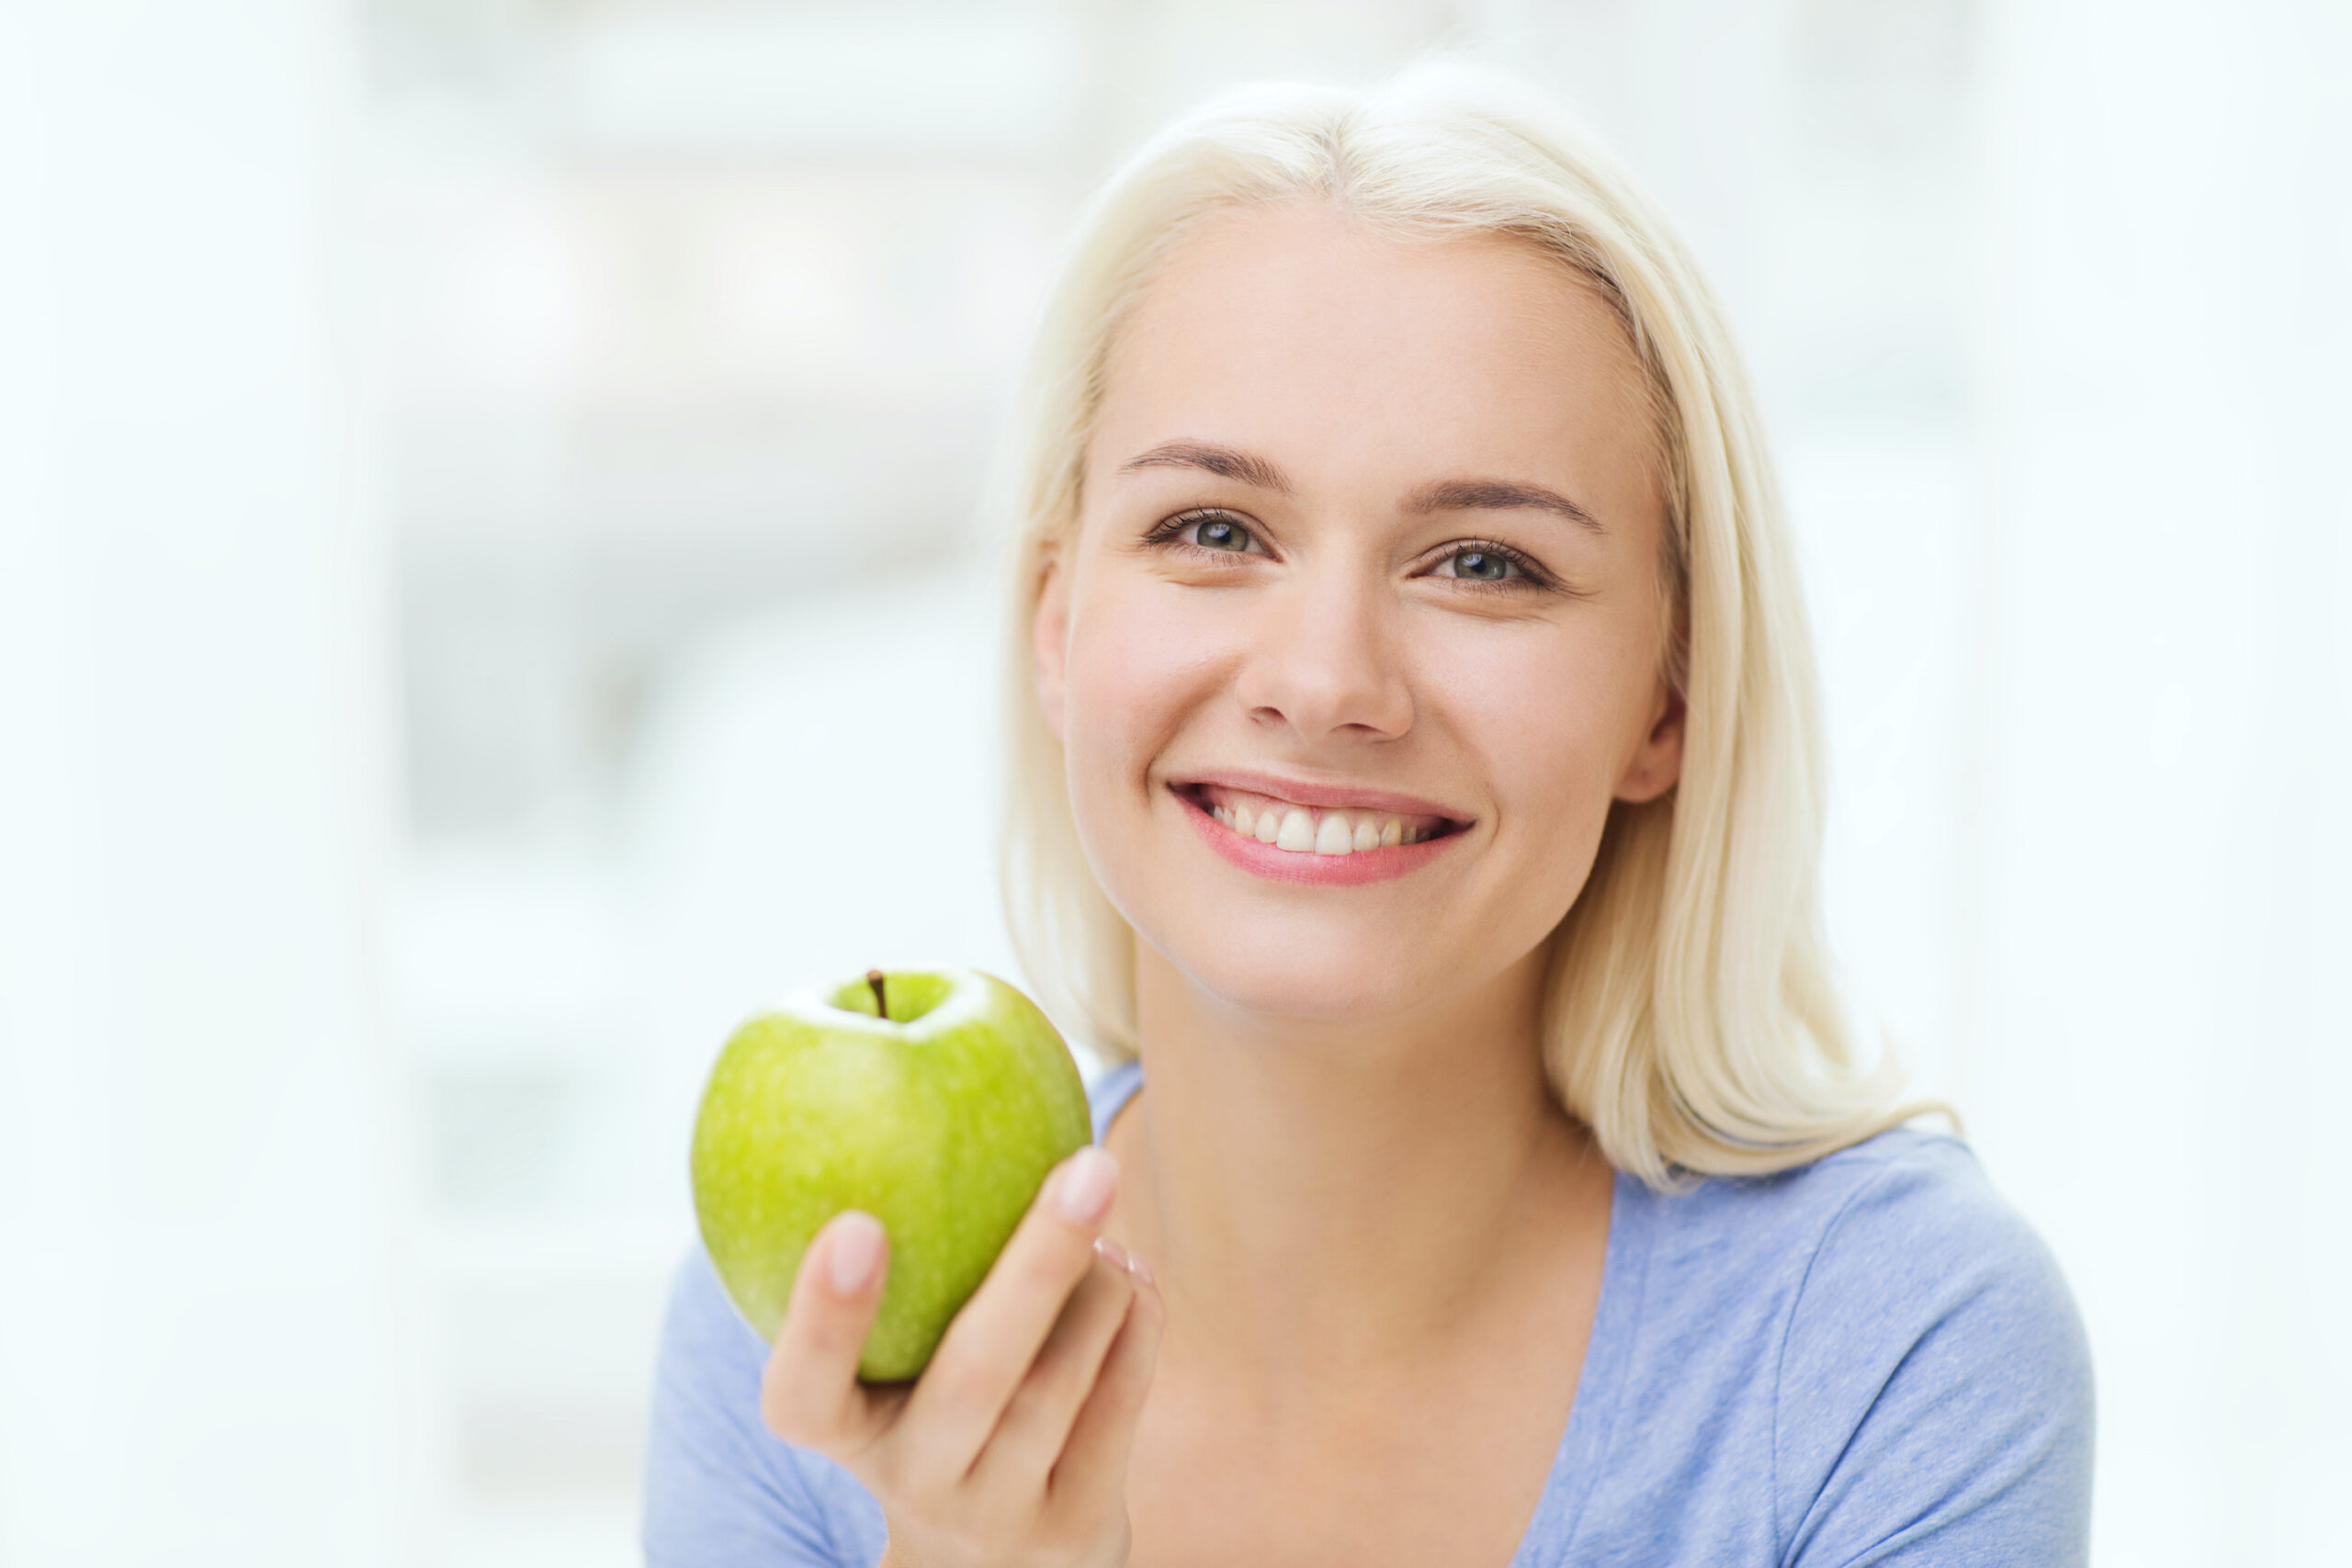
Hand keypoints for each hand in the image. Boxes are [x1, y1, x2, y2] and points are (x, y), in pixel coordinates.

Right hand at [760, 1147, 1162, 1567]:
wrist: (995, 1561)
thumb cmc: (931, 1396)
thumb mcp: (891, 1352)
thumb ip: (902, 1254)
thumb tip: (924, 1067)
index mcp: (843, 1432)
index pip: (803, 1394)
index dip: (821, 1317)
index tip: (854, 1223)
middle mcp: (911, 1484)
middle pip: (973, 1378)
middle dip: (1037, 1266)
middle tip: (1086, 1165)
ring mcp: (996, 1516)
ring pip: (1063, 1382)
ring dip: (1101, 1281)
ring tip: (1097, 1209)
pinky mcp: (1075, 1528)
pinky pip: (1120, 1400)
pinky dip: (1137, 1320)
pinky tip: (1133, 1271)